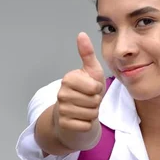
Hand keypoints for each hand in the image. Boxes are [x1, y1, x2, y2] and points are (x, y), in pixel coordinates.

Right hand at [53, 32, 104, 149]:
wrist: (74, 116)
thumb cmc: (86, 93)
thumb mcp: (91, 73)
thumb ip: (87, 54)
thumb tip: (81, 34)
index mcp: (68, 78)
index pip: (95, 87)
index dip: (98, 90)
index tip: (92, 89)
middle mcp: (61, 93)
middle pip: (94, 101)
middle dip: (96, 103)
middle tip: (89, 101)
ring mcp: (61, 109)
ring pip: (91, 114)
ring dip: (92, 114)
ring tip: (85, 110)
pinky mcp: (63, 124)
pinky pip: (86, 125)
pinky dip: (87, 125)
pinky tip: (81, 120)